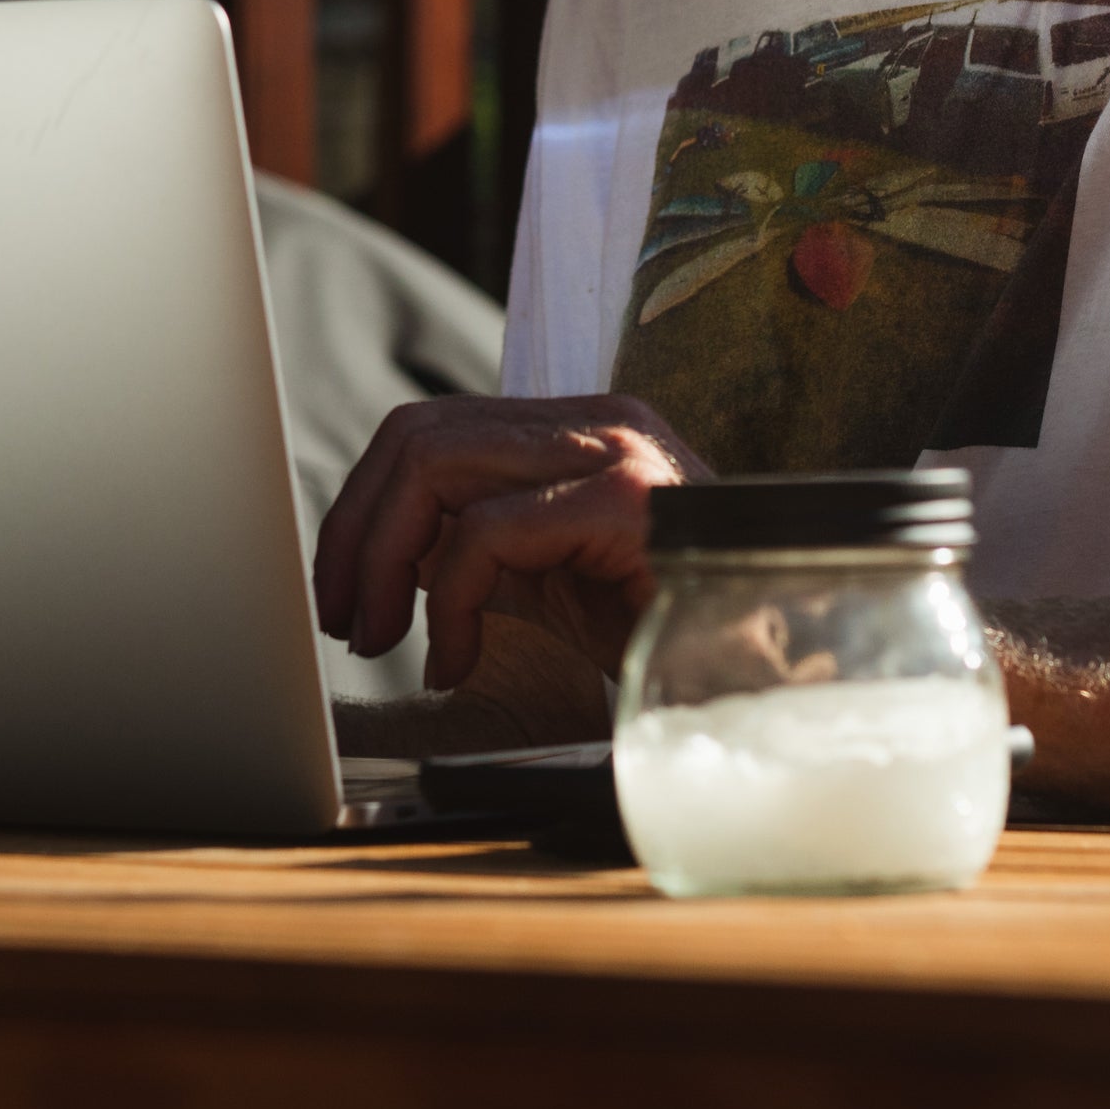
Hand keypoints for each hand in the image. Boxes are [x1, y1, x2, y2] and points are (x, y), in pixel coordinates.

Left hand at [312, 395, 710, 690]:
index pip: (435, 427)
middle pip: (419, 434)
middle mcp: (600, 422)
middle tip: (343, 621)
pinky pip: (484, 535)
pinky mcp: (624, 501)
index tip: (342, 591)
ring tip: (382, 638)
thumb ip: (480, 551)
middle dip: (354, 531)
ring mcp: (615, 453)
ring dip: (381, 561)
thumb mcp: (552, 584)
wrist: (767, 687)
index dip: (364, 507)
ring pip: (434, 466)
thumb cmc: (665, 643)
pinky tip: (455, 662)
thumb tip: (381, 555)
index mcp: (581, 432)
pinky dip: (445, 605)